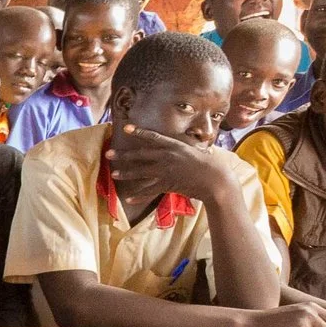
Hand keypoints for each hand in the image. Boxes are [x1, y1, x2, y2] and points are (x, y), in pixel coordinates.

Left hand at [107, 123, 231, 209]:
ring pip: (141, 172)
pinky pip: (149, 190)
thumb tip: (177, 143)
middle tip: (108, 154)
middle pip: (141, 155)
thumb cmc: (211, 163)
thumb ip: (183, 146)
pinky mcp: (168, 184)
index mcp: (175, 145)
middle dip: (123, 155)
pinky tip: (128, 199)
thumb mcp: (197, 149)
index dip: (139, 131)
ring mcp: (167, 171)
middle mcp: (168, 156)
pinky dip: (138, 196)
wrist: (217, 180)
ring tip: (113, 175)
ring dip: (126, 174)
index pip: (153, 137)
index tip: (126, 128)